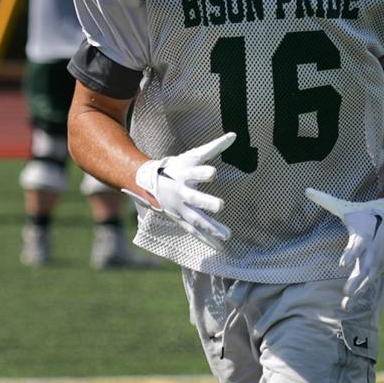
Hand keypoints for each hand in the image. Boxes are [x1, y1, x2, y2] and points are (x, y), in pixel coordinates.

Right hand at [133, 132, 235, 248]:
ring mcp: (180, 208)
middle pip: (194, 198)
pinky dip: (206, 240)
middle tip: (220, 205)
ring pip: (196, 219)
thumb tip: (234, 135)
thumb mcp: (193, 155)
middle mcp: (182, 192)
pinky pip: (195, 231)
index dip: (203, 172)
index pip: (195, 172)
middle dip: (206, 202)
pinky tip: (220, 247)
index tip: (213, 172)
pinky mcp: (180, 219)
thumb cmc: (176, 167)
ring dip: (211, 227)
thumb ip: (214, 147)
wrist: (148, 183)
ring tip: (227, 235)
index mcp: (185, 174)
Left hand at [305, 188, 383, 308]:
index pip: (357, 245)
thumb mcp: (345, 207)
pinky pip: (372, 280)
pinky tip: (351, 302)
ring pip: (369, 278)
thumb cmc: (362, 214)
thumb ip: (326, 201)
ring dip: (358, 291)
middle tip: (347, 292)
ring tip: (345, 305)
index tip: (342, 263)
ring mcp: (379, 259)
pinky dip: (363, 290)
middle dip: (356, 281)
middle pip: (364, 267)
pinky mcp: (383, 266)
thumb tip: (307, 190)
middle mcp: (373, 249)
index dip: (351, 254)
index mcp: (363, 235)